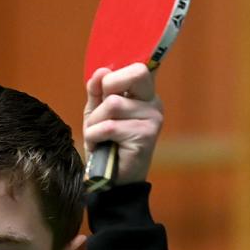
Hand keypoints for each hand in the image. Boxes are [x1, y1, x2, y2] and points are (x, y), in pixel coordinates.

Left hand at [83, 62, 163, 185]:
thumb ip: (97, 91)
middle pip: (136, 73)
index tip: (105, 91)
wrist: (112, 181)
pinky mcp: (146, 136)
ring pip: (114, 103)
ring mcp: (153, 119)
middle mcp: (153, 104)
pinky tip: (100, 146)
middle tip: (102, 110)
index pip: (139, 67)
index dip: (116, 75)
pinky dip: (96, 136)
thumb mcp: (97, 113)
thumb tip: (101, 71)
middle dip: (109, 88)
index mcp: (144, 95)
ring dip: (96, 122)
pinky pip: (110, 126)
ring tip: (98, 136)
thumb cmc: (106, 145)